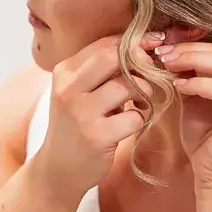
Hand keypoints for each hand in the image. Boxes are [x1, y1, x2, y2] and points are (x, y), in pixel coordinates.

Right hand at [35, 33, 160, 202]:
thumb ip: (101, 71)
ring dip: (144, 93)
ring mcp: (81, 112)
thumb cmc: (75, 126)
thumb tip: (142, 47)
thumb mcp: (79, 92)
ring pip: (128, 85)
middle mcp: (69, 88)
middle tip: (151, 75)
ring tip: (139, 103)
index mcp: (64, 72)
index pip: (105, 44)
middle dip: (141, 63)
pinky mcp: (97, 136)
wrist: (58, 168)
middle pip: (115, 56)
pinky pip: (135, 117)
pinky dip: (140, 118)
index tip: (154, 46)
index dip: (135, 42)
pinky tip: (131, 123)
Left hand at [156, 42, 211, 188]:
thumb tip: (171, 50)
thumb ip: (191, 75)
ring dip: (191, 61)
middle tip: (162, 52)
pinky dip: (197, 84)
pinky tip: (179, 86)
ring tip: (167, 64)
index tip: (165, 46)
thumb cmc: (206, 139)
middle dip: (189, 50)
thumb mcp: (196, 99)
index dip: (193, 45)